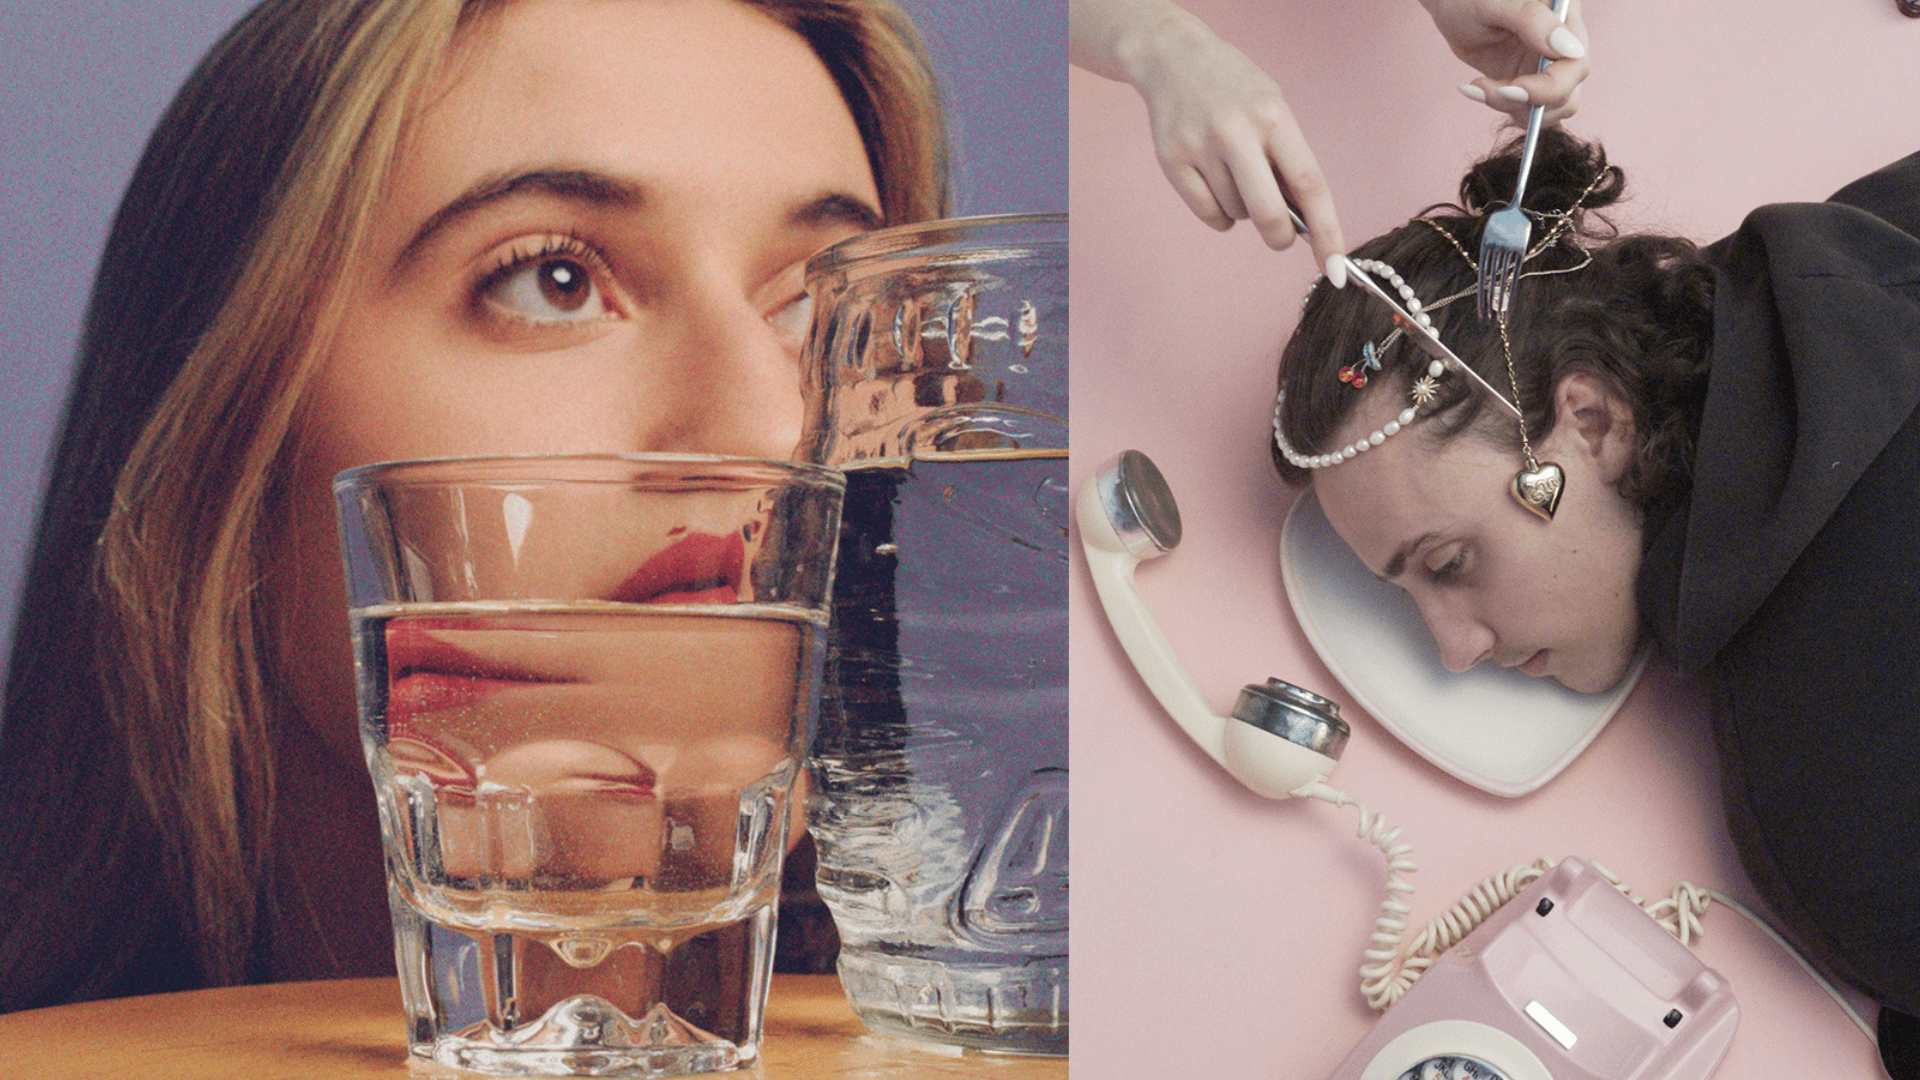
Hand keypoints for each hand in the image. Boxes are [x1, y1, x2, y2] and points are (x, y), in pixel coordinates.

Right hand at [1072, 0, 1346, 270]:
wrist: (1173, 58)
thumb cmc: (1234, 89)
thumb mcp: (1272, 107)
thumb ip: (1287, 159)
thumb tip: (1304, 221)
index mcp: (1272, 117)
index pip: (1308, 184)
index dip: (1327, 230)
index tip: (1335, 266)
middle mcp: (1235, 132)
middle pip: (1267, 212)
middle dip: (1280, 237)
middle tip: (1283, 237)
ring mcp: (1200, 147)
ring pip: (1236, 214)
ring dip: (1245, 211)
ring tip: (1236, 174)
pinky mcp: (1172, 161)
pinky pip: (1209, 215)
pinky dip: (1220, 215)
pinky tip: (1218, 186)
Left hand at [1421, 0, 1589, 121]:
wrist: (1450, 6)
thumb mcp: (1491, 3)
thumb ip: (1531, 19)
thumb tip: (1569, 48)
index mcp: (1564, 15)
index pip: (1576, 62)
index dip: (1549, 86)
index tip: (1509, 89)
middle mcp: (1564, 41)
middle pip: (1568, 91)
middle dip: (1526, 101)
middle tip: (1484, 89)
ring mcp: (1549, 63)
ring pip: (1552, 107)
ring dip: (1513, 107)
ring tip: (1477, 87)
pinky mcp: (1531, 78)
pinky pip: (1531, 108)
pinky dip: (1504, 106)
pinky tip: (1476, 89)